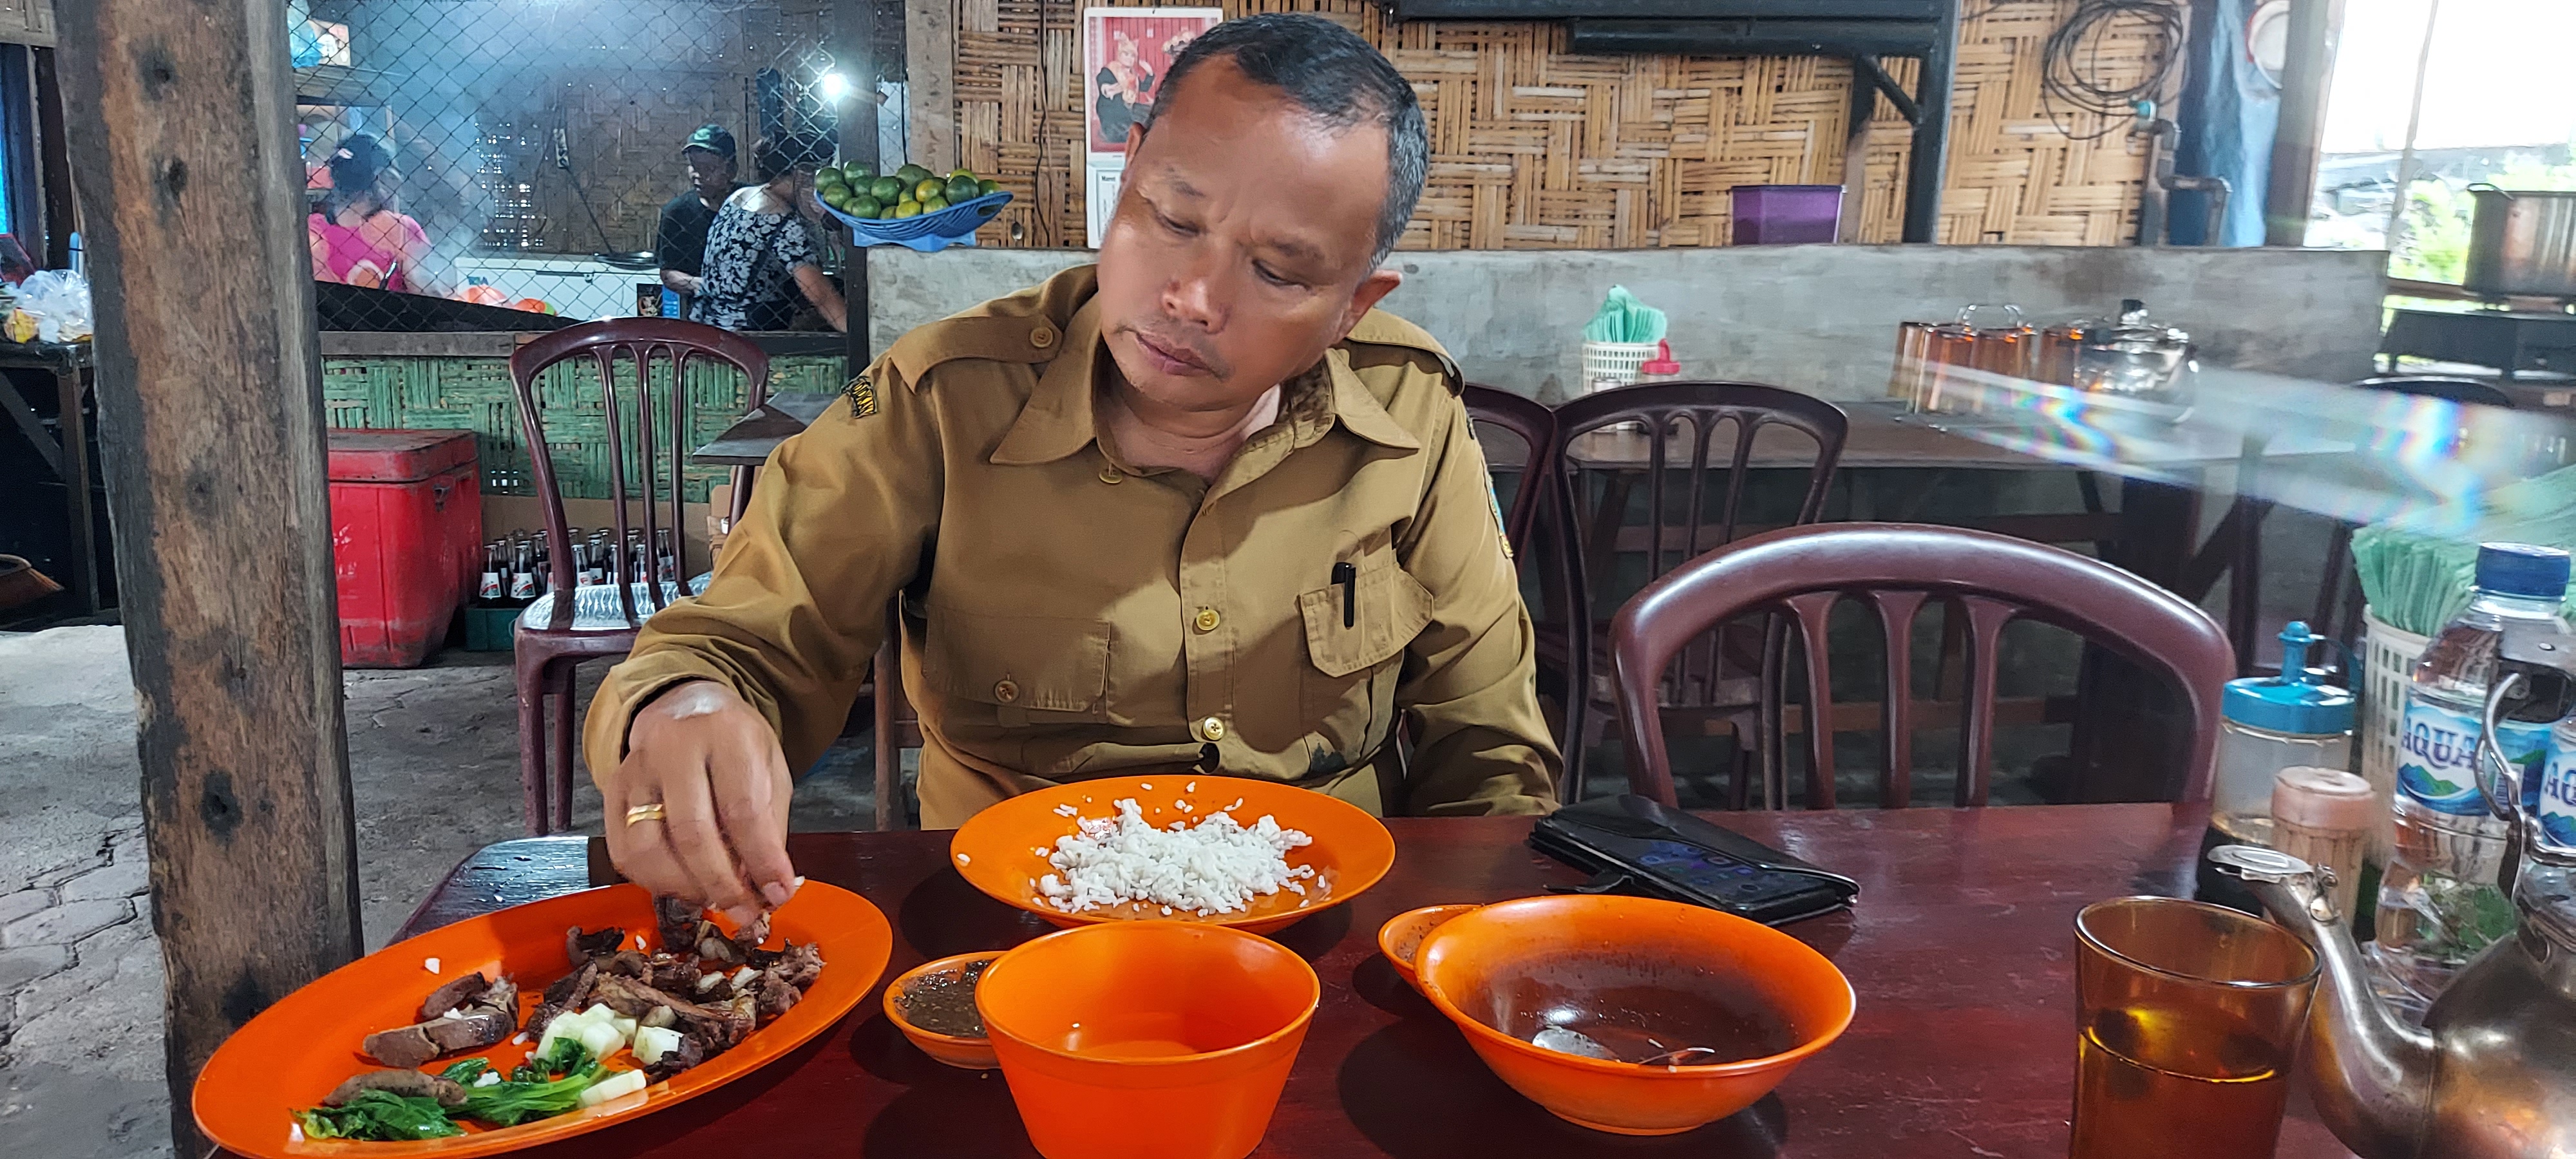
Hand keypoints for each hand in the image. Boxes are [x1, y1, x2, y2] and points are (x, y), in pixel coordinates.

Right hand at [601, 680, 797, 924]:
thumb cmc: (735, 745)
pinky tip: (683, 885)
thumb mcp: (770, 770)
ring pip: (648, 849)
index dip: (761, 860)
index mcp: (725, 735)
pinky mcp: (611, 791)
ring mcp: (635, 769)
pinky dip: (654, 882)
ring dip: (684, 888)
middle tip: (744, 912)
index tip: (778, 894)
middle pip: (691, 833)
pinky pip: (624, 853)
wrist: (686, 708)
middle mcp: (673, 747)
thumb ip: (768, 825)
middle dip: (721, 884)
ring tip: (713, 898)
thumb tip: (766, 886)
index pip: (742, 809)